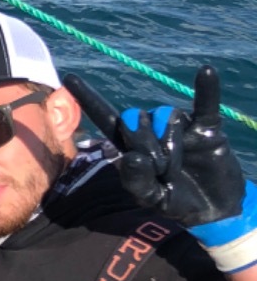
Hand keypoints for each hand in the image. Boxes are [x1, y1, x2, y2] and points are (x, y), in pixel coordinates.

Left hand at [65, 67, 256, 271]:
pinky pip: (205, 105)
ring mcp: (178, 127)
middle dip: (143, 144)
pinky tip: (205, 72)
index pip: (105, 117)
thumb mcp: (151, 198)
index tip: (68, 77)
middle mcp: (151, 130)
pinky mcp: (205, 129)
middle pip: (135, 117)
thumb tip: (131, 156)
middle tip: (159, 171)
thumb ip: (137, 181)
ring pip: (165, 116)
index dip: (88, 98)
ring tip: (175, 168)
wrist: (212, 208)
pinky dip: (207, 90)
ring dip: (169, 144)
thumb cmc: (175, 200)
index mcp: (130, 145)